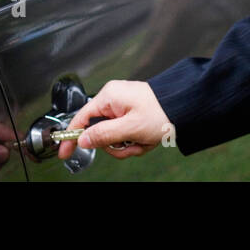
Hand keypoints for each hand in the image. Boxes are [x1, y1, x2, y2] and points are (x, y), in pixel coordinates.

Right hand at [56, 80, 171, 160]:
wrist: (185, 106)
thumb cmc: (161, 111)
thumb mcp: (130, 128)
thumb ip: (103, 134)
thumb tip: (82, 140)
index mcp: (109, 97)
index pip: (81, 118)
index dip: (72, 136)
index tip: (65, 152)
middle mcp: (113, 99)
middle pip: (100, 132)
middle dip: (117, 144)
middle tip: (133, 144)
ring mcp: (123, 106)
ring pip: (114, 136)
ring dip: (129, 145)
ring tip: (144, 140)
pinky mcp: (131, 113)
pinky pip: (125, 133)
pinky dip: (136, 141)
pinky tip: (147, 138)